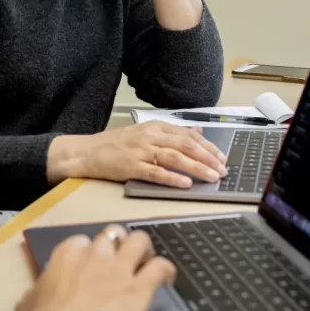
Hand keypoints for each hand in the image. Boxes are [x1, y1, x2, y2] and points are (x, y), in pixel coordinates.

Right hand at [16, 225, 175, 310]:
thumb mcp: (32, 297)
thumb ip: (44, 286)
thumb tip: (41, 292)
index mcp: (66, 254)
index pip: (82, 242)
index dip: (90, 253)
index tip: (92, 266)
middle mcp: (94, 253)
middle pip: (113, 234)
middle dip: (120, 244)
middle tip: (123, 260)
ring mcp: (118, 268)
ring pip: (139, 240)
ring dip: (143, 251)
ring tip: (146, 264)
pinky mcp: (139, 288)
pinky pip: (160, 268)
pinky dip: (165, 270)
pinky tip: (166, 278)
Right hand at [50, 122, 227, 186]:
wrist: (86, 152)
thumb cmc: (115, 145)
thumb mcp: (145, 133)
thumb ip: (171, 133)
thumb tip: (198, 131)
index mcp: (155, 127)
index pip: (188, 135)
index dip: (208, 147)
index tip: (222, 158)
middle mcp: (150, 136)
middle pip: (185, 145)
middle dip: (208, 158)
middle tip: (223, 170)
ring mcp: (140, 151)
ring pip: (174, 158)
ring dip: (196, 168)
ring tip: (212, 177)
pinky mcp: (131, 166)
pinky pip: (155, 172)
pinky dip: (172, 178)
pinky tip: (185, 183)